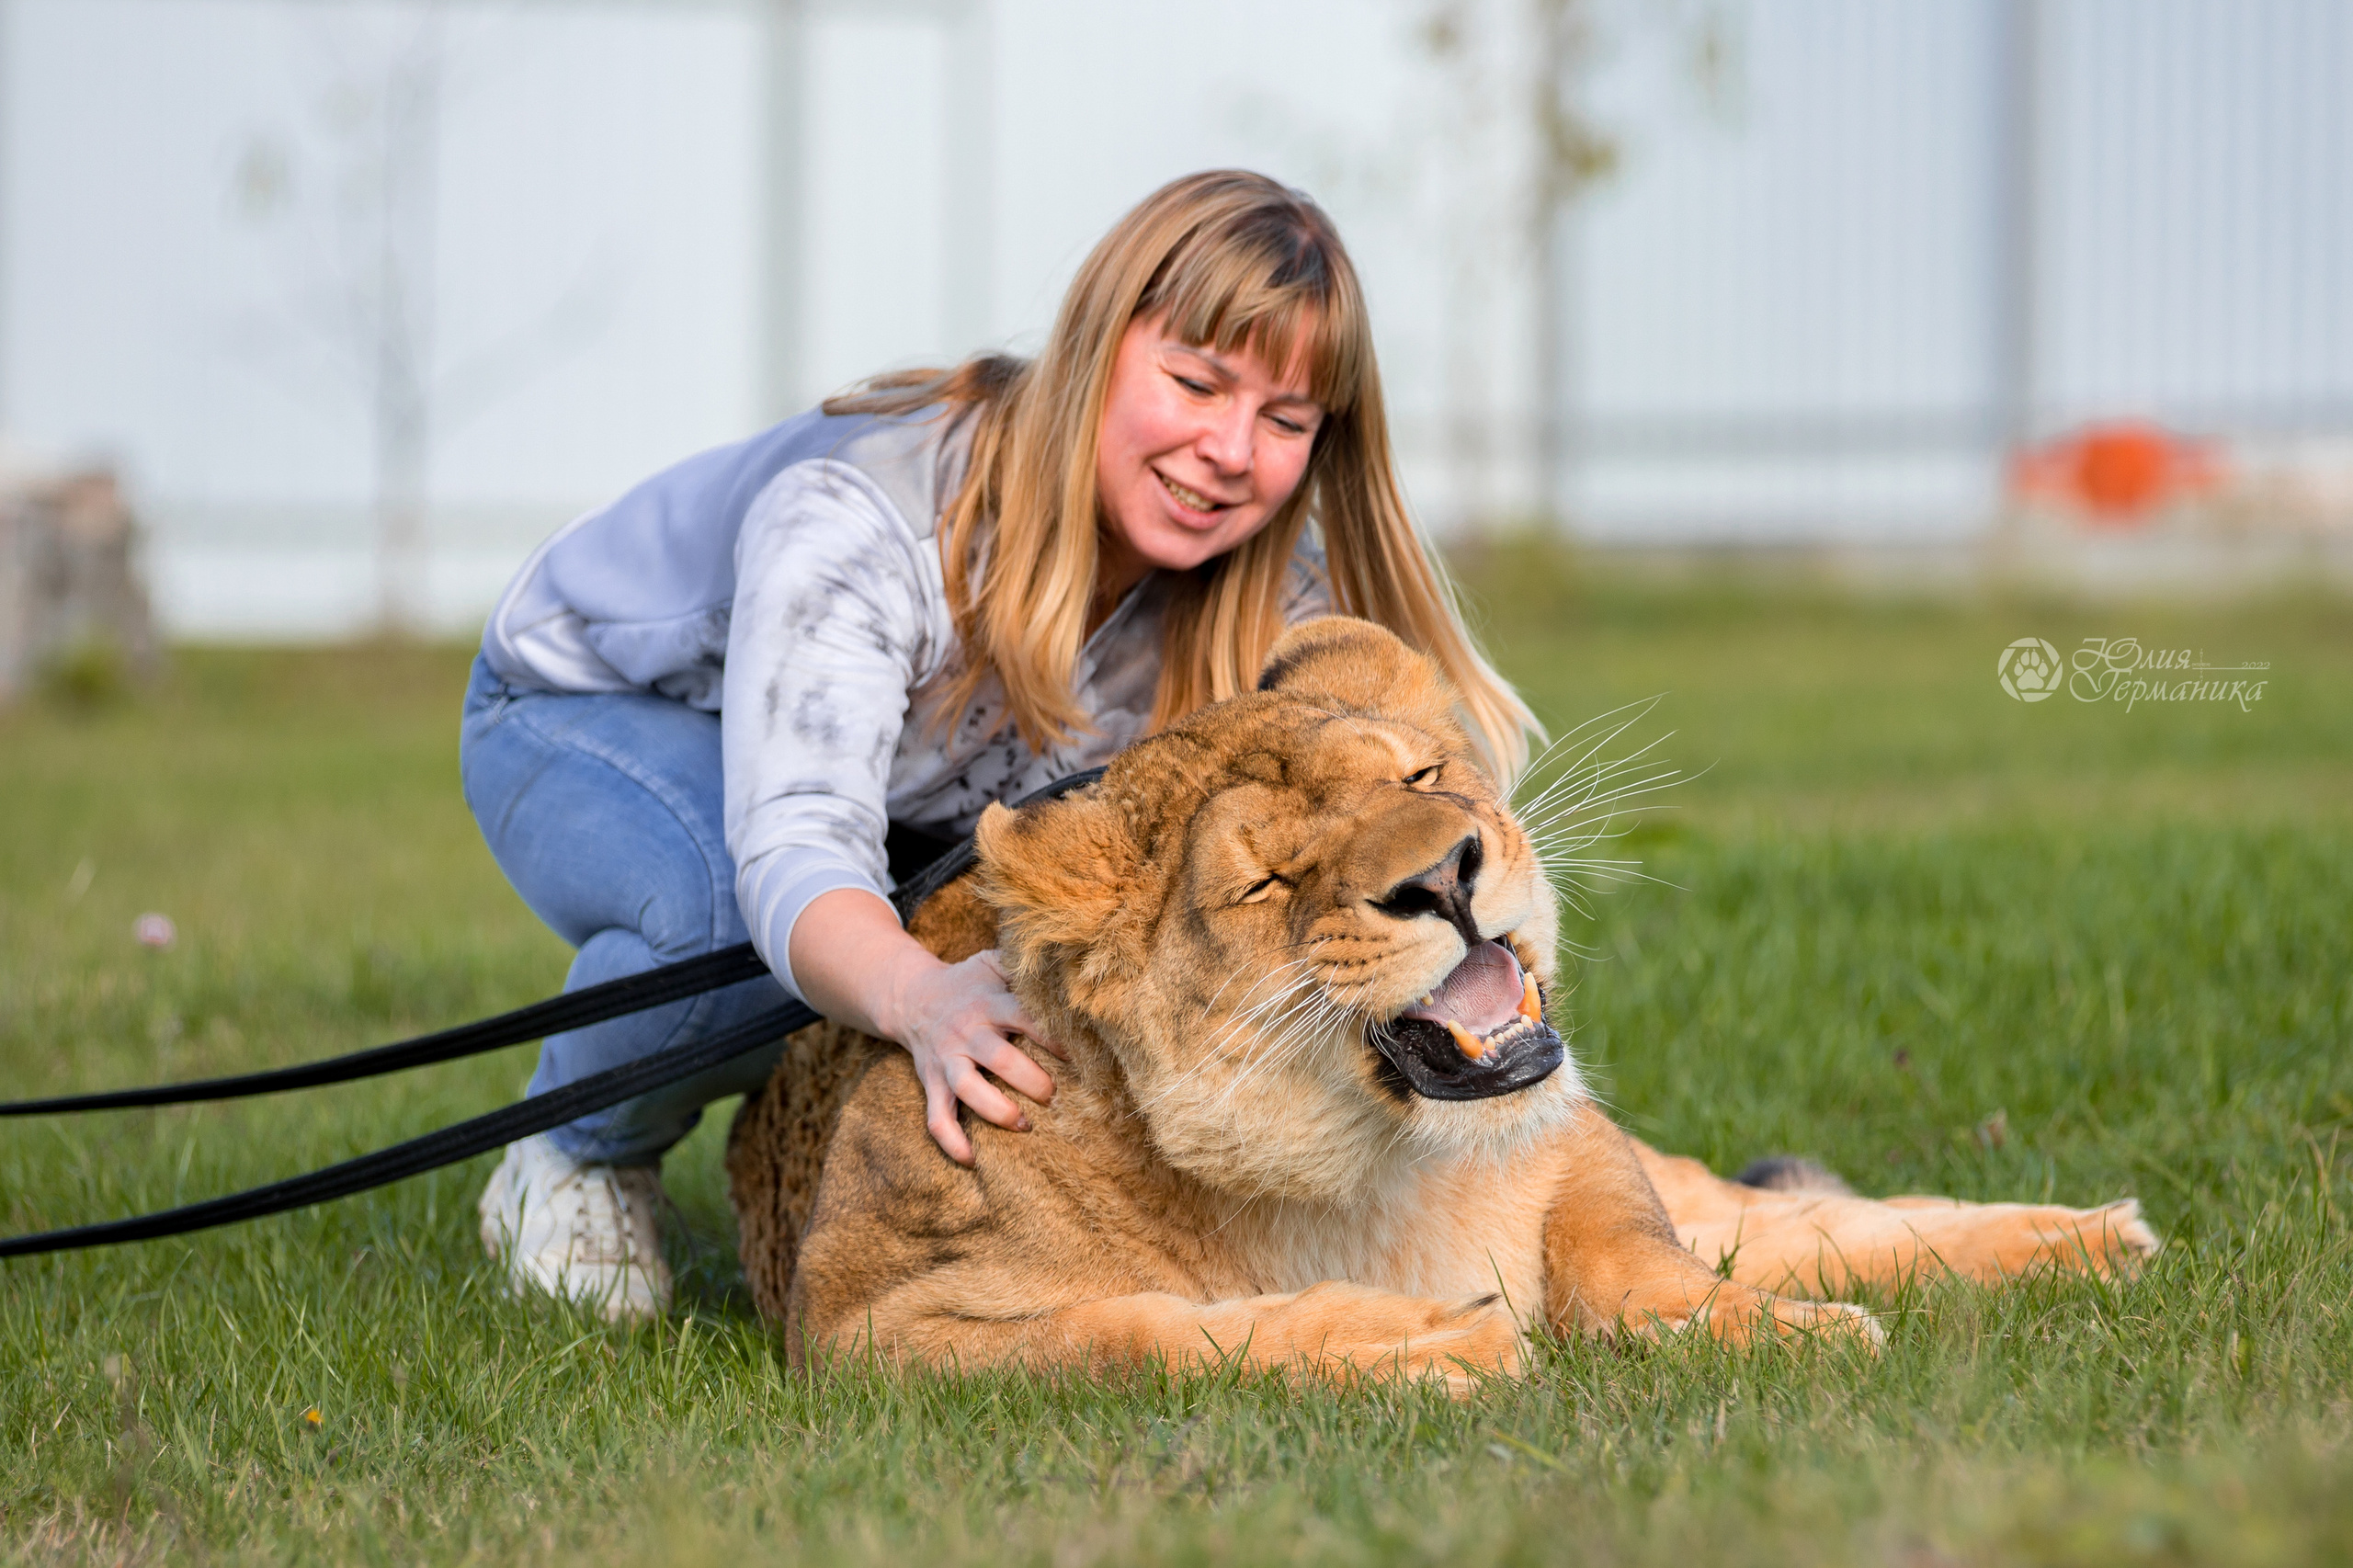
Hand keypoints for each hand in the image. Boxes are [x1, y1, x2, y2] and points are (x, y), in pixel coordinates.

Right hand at [786, 888, 1062, 1166]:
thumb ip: (1024, 964)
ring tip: (1025, 1125)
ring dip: (997, 1111)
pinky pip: (936, 1116)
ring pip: (968, 1090)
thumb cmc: (968, 983)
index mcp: (990, 1003)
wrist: (911, 997)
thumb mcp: (992, 963)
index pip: (1026, 1018)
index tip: (1081, 1054)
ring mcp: (947, 1060)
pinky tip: (972, 1159)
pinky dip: (950, 1141)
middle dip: (1031, 1080)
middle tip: (1055, 1094)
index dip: (1053, 1037)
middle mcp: (968, 1033)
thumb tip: (1069, 957)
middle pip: (1000, 1059)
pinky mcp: (931, 1082)